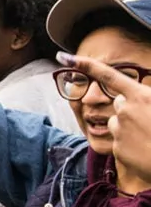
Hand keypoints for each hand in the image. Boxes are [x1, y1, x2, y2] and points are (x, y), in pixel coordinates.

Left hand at [60, 53, 150, 182]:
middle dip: (130, 109)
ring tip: (149, 137)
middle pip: (118, 103)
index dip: (85, 64)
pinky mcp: (116, 147)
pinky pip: (119, 141)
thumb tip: (129, 95)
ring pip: (117, 123)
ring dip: (129, 128)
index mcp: (141, 96)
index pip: (107, 75)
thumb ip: (144, 96)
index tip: (64, 57)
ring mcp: (120, 129)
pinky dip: (129, 145)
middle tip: (149, 122)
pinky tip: (144, 150)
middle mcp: (126, 110)